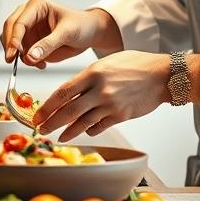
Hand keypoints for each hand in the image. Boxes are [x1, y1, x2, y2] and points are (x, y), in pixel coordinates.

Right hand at [1, 0, 121, 68]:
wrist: (89, 33)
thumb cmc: (81, 26)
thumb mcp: (67, 33)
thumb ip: (48, 45)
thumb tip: (29, 56)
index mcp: (36, 5)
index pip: (19, 21)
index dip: (14, 37)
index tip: (15, 52)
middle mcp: (28, 15)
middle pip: (9, 29)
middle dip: (10, 46)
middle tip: (12, 61)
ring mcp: (28, 29)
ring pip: (12, 42)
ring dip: (20, 55)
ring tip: (39, 64)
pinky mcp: (30, 42)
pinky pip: (21, 53)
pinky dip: (27, 61)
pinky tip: (41, 64)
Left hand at [33, 51, 169, 140]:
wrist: (162, 76)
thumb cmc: (135, 65)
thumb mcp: (106, 63)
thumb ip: (87, 76)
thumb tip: (70, 91)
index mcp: (93, 73)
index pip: (63, 92)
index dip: (47, 107)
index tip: (37, 115)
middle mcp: (100, 90)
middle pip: (68, 111)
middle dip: (51, 123)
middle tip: (41, 129)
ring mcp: (110, 105)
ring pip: (82, 123)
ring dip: (68, 132)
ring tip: (59, 136)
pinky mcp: (121, 116)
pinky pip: (99, 127)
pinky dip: (89, 130)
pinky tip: (84, 131)